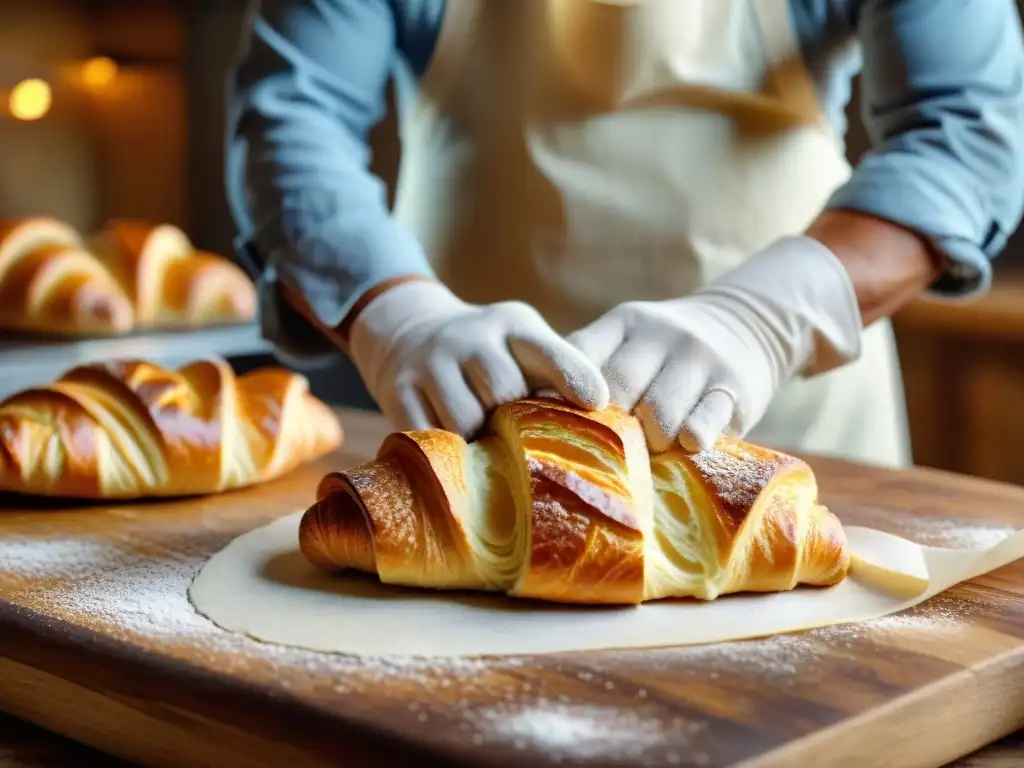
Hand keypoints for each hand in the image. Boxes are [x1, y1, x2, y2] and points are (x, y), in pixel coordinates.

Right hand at [349, 281, 609, 435]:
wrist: (408, 333)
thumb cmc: (488, 355)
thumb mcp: (523, 346)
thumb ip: (556, 374)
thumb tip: (604, 420)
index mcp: (512, 325)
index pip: (546, 348)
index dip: (572, 375)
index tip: (597, 402)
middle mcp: (469, 337)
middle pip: (504, 393)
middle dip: (515, 422)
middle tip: (519, 438)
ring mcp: (430, 362)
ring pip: (465, 421)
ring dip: (480, 442)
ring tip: (486, 445)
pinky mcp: (398, 389)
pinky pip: (428, 435)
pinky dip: (447, 451)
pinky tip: (457, 453)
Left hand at [568, 237, 862, 452]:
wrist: (747, 323)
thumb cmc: (666, 349)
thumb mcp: (627, 337)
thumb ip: (587, 363)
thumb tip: (529, 407)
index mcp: (625, 323)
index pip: (582, 355)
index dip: (564, 395)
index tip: (552, 425)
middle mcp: (661, 336)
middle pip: (617, 389)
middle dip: (605, 426)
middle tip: (599, 454)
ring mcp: (699, 360)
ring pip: (659, 411)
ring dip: (647, 441)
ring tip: (645, 454)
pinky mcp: (734, 387)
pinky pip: (706, 419)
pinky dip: (691, 438)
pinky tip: (685, 446)